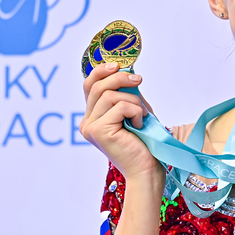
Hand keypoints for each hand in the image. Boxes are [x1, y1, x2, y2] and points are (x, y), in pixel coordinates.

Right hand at [80, 62, 163, 180]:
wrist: (147, 169)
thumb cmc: (144, 141)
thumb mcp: (136, 110)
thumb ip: (127, 93)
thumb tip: (128, 70)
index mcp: (93, 116)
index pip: (89, 86)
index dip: (101, 71)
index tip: (118, 65)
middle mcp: (87, 122)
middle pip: (98, 86)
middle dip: (121, 78)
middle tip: (139, 80)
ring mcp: (90, 127)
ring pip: (110, 95)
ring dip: (134, 101)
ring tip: (143, 116)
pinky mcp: (98, 131)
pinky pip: (120, 106)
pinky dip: (137, 111)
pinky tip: (140, 125)